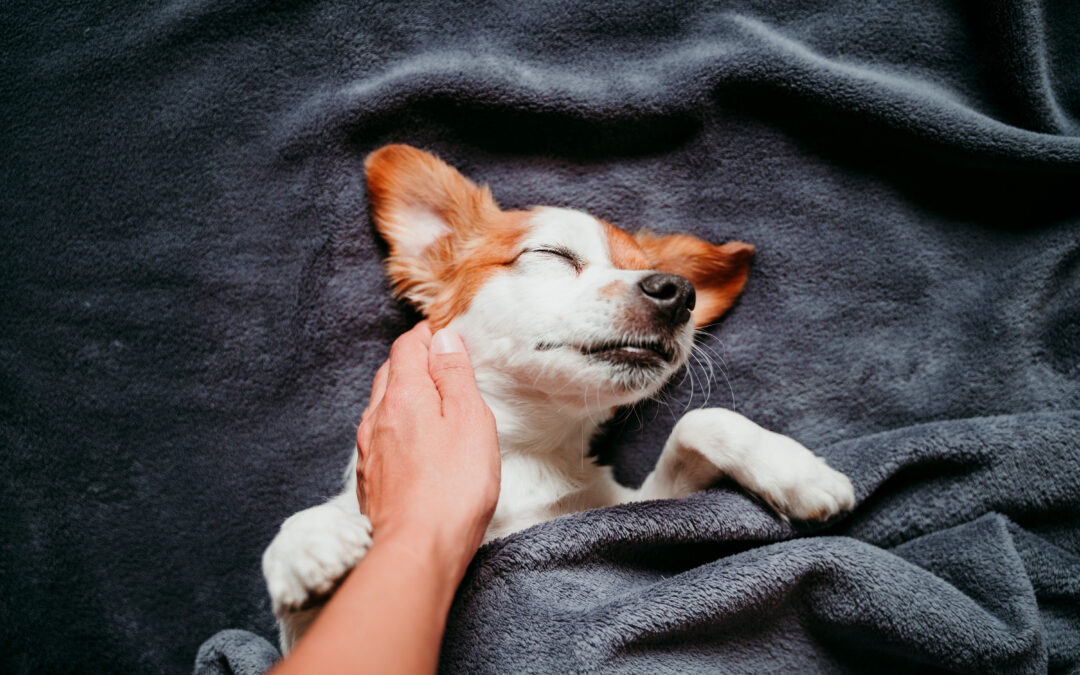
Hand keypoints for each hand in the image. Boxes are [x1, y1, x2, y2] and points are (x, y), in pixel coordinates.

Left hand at [356, 321, 499, 569]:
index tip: (444, 334)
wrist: (416, 549)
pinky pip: (380, 436)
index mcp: (403, 396)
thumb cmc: (452, 487)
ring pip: (381, 405)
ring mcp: (369, 450)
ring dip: (403, 392)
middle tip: (440, 361)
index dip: (426, 336)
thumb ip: (454, 376)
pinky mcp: (371, 479)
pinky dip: (397, 424)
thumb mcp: (470, 420)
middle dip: (413, 360)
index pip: (406, 348)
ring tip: (430, 398)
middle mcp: (377, 418)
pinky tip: (414, 439)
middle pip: (390, 373)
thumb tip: (443, 340)